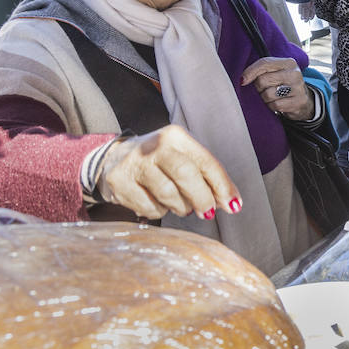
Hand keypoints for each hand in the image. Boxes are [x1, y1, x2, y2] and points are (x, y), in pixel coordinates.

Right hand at [96, 125, 239, 219]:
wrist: (114, 158)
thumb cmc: (160, 161)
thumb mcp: (183, 157)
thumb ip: (207, 176)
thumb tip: (231, 202)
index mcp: (175, 136)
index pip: (205, 161)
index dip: (222, 184)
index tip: (234, 203)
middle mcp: (153, 146)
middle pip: (185, 175)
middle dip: (202, 198)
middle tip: (208, 212)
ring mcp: (134, 163)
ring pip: (168, 194)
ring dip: (181, 207)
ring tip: (182, 206)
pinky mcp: (118, 182)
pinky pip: (149, 207)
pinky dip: (159, 211)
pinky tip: (158, 203)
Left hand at [241, 57, 313, 121]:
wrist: (301, 99)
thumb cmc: (282, 83)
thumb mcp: (273, 72)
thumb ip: (259, 70)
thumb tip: (242, 80)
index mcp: (288, 63)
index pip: (264, 63)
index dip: (250, 72)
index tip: (243, 81)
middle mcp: (295, 74)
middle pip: (263, 80)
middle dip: (259, 87)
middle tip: (265, 89)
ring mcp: (298, 88)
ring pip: (268, 94)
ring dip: (265, 98)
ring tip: (272, 96)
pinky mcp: (299, 102)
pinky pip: (275, 105)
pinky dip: (272, 106)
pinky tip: (278, 103)